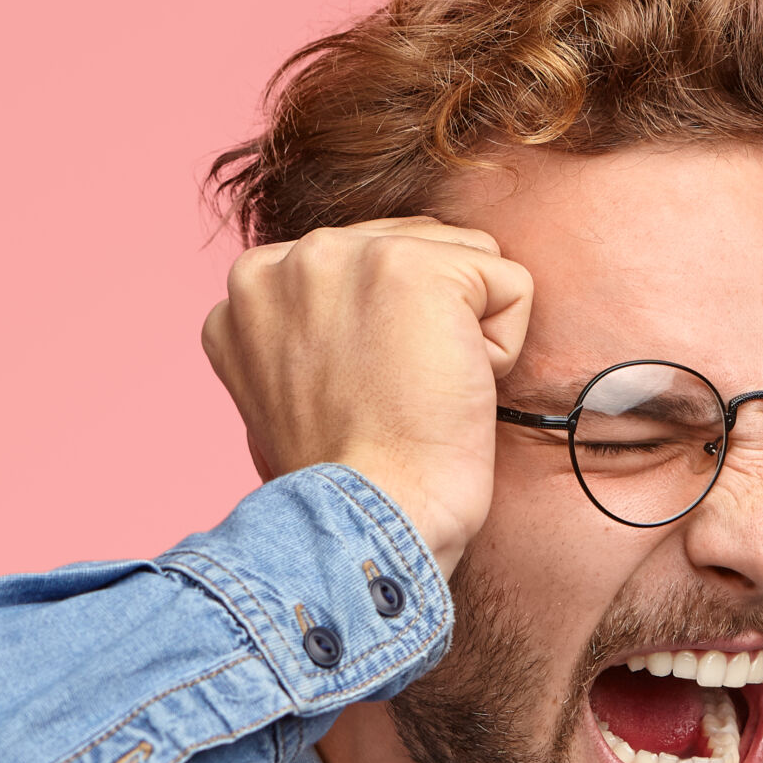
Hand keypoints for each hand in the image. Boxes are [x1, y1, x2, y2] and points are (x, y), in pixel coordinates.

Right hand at [202, 218, 533, 575]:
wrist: (366, 516)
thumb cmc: (344, 474)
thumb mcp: (291, 382)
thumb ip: (312, 323)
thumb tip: (368, 309)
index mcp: (252, 285)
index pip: (365, 261)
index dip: (386, 331)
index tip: (363, 392)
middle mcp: (288, 257)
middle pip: (416, 246)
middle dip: (426, 322)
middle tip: (392, 398)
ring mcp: (347, 254)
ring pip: (465, 259)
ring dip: (463, 332)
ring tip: (416, 393)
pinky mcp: (413, 268)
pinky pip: (510, 284)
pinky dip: (503, 348)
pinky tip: (449, 392)